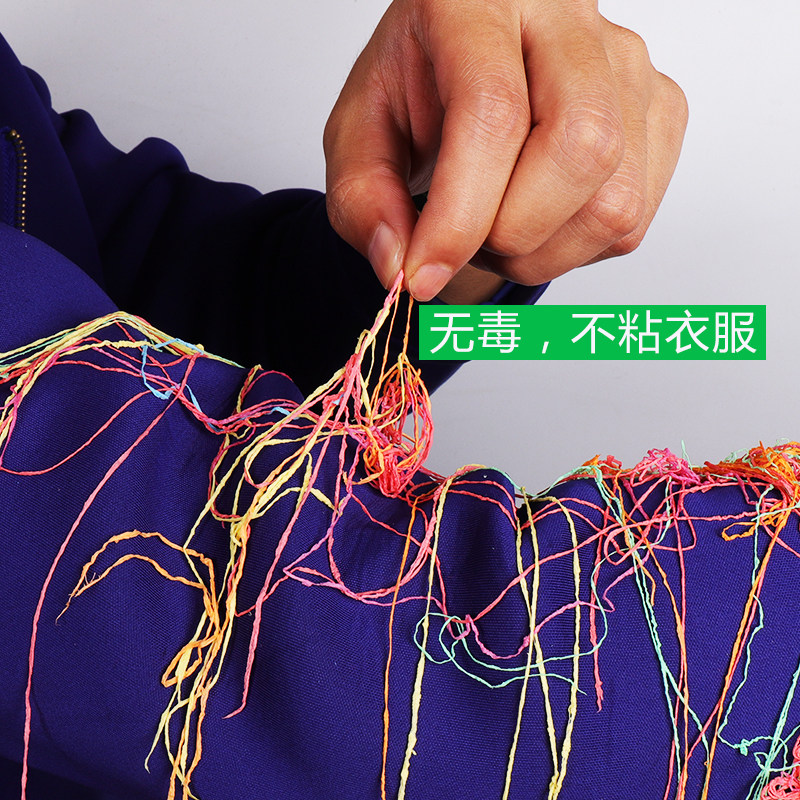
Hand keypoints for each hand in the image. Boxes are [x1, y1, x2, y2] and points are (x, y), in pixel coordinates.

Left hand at [323, 0, 687, 302]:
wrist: (463, 73)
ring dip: (541, 253)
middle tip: (468, 243)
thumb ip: (362, 199)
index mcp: (477, 1)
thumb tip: (399, 263)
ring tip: (496, 231)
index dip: (459, 214)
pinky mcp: (660, 110)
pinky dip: (573, 249)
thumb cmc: (415, 93)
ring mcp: (628, 64)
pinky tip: (536, 221)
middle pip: (580, 147)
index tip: (423, 273)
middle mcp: (568, 18)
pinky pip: (630, 220)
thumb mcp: (359, 137)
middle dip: (513, 234)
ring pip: (614, 201)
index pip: (493, 111)